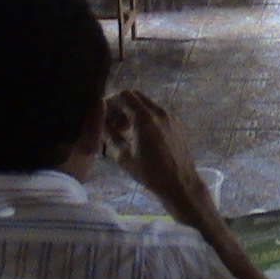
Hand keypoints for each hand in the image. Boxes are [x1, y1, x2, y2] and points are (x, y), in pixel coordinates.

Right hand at [103, 90, 208, 219]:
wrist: (180, 183)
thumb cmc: (149, 173)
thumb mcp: (123, 156)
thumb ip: (109, 135)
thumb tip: (100, 122)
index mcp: (144, 118)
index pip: (124, 96)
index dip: (110, 101)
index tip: (103, 114)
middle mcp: (159, 112)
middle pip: (135, 96)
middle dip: (121, 105)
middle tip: (112, 122)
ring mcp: (170, 116)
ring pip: (146, 103)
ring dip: (132, 111)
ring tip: (124, 130)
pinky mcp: (176, 123)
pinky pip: (156, 112)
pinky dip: (144, 116)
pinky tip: (139, 135)